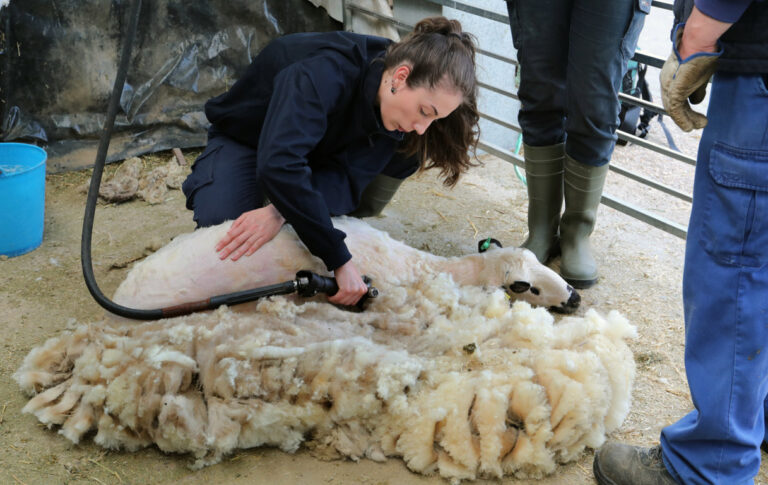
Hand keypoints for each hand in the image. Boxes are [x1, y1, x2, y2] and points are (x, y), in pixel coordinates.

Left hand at [215, 204, 284, 260]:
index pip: (231, 234)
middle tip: (221, 256)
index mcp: (244, 224)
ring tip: (232, 259)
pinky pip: (258, 244)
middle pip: (237, 240)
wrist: (275, 213)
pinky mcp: (265, 237)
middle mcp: (250, 229)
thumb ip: (237, 222)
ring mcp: (258, 233)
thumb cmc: (259, 214)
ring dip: (239, 252)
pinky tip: (247, 254)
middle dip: (228, 249)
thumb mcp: (246, 214)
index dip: (223, 241)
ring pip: (247, 244)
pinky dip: (253, 249)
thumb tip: (229, 231)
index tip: (217, 248)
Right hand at [328, 260, 367, 305]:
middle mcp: (360, 291)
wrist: (343, 263)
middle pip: (348, 303)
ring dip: (335, 300)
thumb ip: (355, 289)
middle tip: (334, 298)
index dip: (345, 301)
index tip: (339, 299)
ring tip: (331, 297)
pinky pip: (337, 298)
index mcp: (363, 290)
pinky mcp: (346, 290)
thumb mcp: (356, 282)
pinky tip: (329, 296)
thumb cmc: (348, 270)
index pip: (354, 302)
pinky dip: (332, 298)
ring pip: (342, 302)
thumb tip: (348, 298)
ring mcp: (354, 291)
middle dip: (339, 301)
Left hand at [660, 8, 729, 131]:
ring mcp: (669, 87)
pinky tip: (690, 127)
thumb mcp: (701, 71)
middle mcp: (667, 82)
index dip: (687, 105)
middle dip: (687, 115)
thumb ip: (697, 86)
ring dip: (688, 119)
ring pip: (676, 109)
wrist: (697, 42)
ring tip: (700, 125)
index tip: (695, 112)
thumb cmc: (701, 52)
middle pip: (675, 104)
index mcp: (672, 76)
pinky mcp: (673, 91)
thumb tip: (697, 101)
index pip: (677, 95)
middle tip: (699, 123)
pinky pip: (676, 110)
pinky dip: (683, 120)